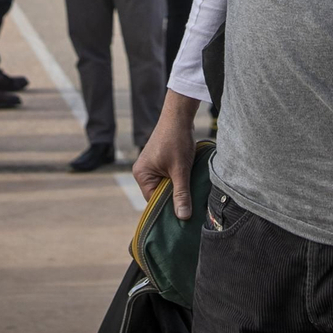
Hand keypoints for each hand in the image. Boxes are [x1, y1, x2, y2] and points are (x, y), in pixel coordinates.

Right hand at [133, 92, 199, 219]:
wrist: (179, 115)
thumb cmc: (177, 140)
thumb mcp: (181, 170)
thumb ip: (181, 193)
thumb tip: (183, 217)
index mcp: (141, 175)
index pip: (154, 201)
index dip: (169, 208)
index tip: (185, 215)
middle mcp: (142, 172)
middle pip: (159, 194)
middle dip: (174, 198)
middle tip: (191, 205)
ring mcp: (150, 166)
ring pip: (165, 186)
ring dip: (177, 188)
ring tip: (190, 191)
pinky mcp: (159, 161)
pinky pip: (167, 177)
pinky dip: (178, 179)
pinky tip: (188, 180)